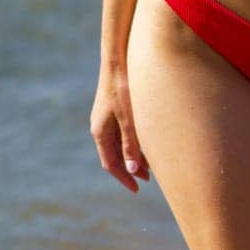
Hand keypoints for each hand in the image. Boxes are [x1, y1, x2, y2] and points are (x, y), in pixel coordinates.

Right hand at [89, 65, 150, 193]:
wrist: (118, 60)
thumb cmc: (124, 88)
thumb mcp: (130, 119)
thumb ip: (132, 145)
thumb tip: (132, 171)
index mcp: (100, 132)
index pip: (111, 163)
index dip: (124, 178)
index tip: (137, 190)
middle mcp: (100, 127)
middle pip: (114, 156)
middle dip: (130, 169)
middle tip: (147, 180)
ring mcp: (105, 118)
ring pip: (118, 145)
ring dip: (132, 156)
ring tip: (150, 165)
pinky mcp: (112, 110)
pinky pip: (120, 133)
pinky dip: (132, 143)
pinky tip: (146, 143)